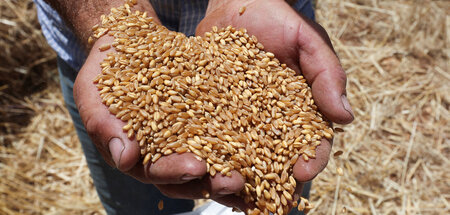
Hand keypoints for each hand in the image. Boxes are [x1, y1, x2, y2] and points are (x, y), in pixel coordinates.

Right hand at [73, 35, 244, 202]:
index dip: (175, 171)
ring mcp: (188, 138)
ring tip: (256, 175)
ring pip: (212, 161)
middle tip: (234, 182)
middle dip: (212, 181)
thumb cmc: (104, 73)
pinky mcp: (205, 119)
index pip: (156, 172)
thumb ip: (104, 126)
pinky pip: (225, 132)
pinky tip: (262, 145)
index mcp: (138, 157)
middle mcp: (166, 154)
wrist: (127, 45)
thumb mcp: (93, 96)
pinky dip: (242, 141)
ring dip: (233, 170)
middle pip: (190, 176)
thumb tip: (124, 159)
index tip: (195, 167)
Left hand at [196, 0, 353, 210]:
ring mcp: (239, 119)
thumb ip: (327, 75)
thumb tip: (346, 118)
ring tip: (224, 185)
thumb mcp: (307, 40)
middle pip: (272, 159)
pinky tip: (196, 164)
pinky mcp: (211, 112)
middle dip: (267, 180)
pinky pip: (207, 136)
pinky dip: (204, 152)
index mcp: (298, 111)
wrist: (236, 3)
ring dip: (233, 174)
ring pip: (238, 155)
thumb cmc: (277, 19)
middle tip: (260, 197)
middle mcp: (269, 122)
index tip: (301, 172)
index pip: (309, 143)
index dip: (309, 159)